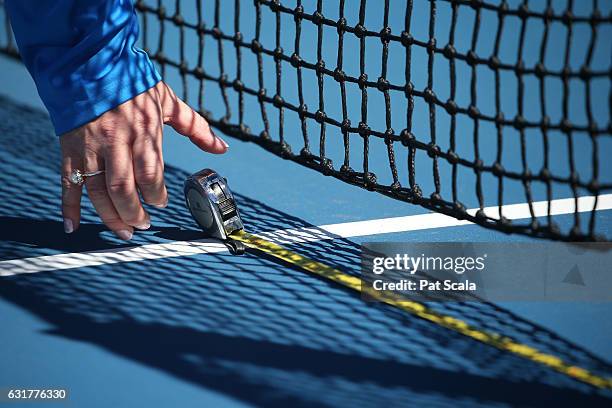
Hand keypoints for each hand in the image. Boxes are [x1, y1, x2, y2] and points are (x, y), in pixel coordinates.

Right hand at [60, 81, 227, 239]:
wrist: (89, 62)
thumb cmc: (132, 82)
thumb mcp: (168, 100)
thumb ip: (196, 127)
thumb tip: (221, 148)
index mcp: (142, 130)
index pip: (150, 173)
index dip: (156, 194)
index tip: (161, 202)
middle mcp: (115, 141)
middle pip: (123, 188)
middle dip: (134, 213)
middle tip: (143, 224)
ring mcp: (90, 146)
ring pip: (98, 191)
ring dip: (110, 216)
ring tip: (124, 231)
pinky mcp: (70, 148)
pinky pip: (68, 182)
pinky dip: (69, 207)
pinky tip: (74, 226)